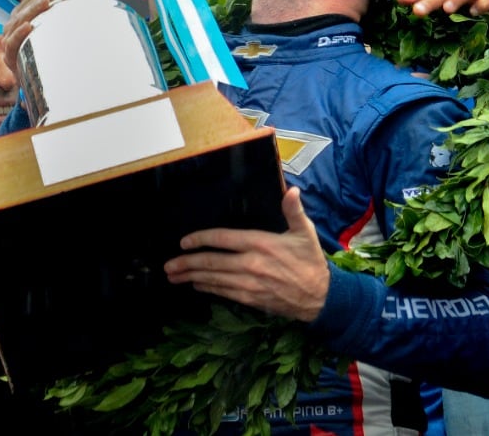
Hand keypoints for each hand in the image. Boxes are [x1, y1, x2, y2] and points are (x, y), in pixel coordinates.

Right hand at [0, 0, 74, 74]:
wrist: (39, 83)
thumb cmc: (47, 55)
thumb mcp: (53, 31)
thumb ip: (58, 15)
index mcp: (22, 16)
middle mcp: (13, 26)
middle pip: (27, 5)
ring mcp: (10, 40)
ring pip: (19, 20)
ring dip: (33, 9)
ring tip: (46, 0)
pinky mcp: (10, 56)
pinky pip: (12, 43)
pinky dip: (19, 33)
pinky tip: (28, 25)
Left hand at [164, 187, 330, 321]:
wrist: (320, 297)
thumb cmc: (310, 261)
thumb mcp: (304, 232)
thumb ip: (294, 210)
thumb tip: (291, 190)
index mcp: (261, 244)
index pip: (223, 239)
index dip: (201, 239)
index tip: (185, 241)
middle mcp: (251, 264)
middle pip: (212, 262)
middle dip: (187, 263)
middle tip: (168, 265)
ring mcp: (249, 283)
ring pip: (214, 279)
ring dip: (191, 276)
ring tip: (174, 275)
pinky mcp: (251, 298)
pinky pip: (223, 292)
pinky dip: (207, 288)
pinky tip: (196, 285)